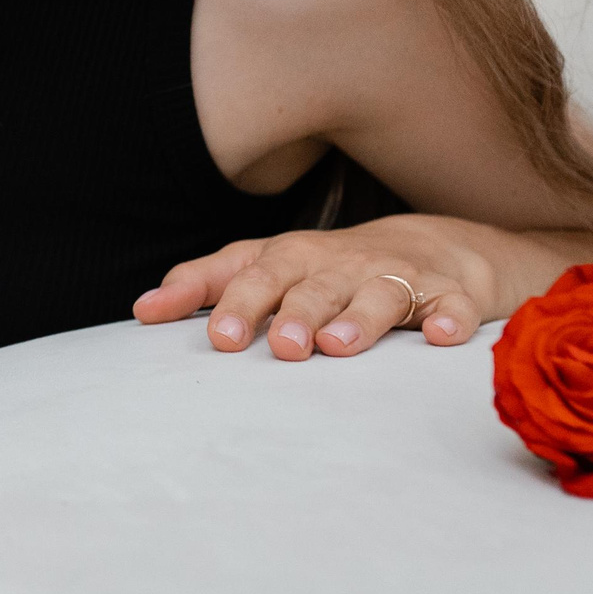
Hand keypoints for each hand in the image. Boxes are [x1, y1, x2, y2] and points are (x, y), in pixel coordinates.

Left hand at [132, 216, 495, 358]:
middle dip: (289, 312)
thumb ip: (205, 286)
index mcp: (289, 258)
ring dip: (356, 320)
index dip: (221, 298)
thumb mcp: (267, 267)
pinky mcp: (449, 295)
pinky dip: (447, 319)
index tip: (202, 334)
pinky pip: (451, 307)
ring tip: (336, 348)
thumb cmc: (330, 267)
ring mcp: (395, 277)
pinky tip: (440, 336)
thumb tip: (142, 311)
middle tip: (277, 346)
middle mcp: (337, 264)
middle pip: (308, 284)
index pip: (247, 271)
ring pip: (375, 295)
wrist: (437, 245)